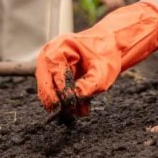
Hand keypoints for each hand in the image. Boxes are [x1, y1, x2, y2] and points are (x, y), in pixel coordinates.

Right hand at [36, 1, 157, 116]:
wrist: (111, 45)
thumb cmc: (107, 53)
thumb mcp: (103, 70)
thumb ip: (89, 85)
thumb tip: (74, 99)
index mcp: (59, 48)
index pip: (54, 75)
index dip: (63, 92)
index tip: (72, 104)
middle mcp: (49, 56)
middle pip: (46, 85)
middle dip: (59, 101)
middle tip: (73, 112)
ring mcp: (50, 66)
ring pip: (49, 92)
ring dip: (64, 103)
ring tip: (82, 109)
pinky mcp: (54, 76)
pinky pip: (56, 93)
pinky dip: (68, 101)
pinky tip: (82, 106)